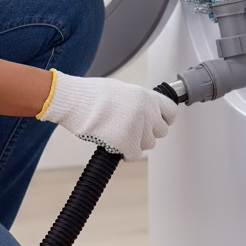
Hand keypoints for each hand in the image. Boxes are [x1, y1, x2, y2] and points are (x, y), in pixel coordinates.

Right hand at [36, 69, 177, 159]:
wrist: (74, 101)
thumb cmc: (91, 94)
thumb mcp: (122, 90)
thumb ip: (138, 101)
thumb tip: (145, 111)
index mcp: (146, 96)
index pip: (171, 112)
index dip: (164, 119)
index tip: (157, 122)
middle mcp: (146, 112)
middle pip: (160, 131)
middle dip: (147, 132)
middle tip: (131, 130)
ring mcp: (138, 128)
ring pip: (148, 144)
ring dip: (136, 143)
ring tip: (119, 135)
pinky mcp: (127, 143)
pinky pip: (134, 155)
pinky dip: (125, 153)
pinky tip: (115, 145)